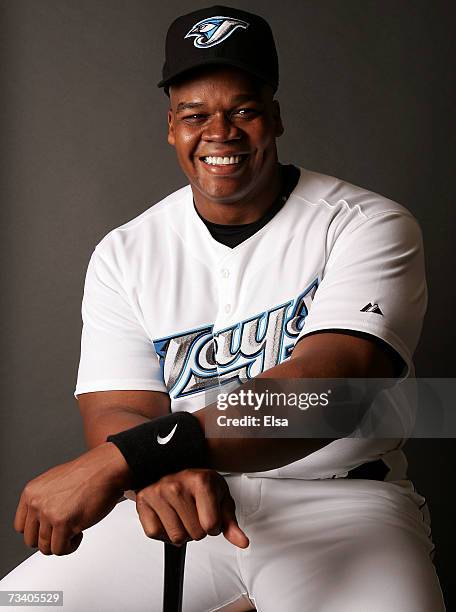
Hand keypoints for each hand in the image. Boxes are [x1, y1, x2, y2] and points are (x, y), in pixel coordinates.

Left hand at [14, 443, 130, 555]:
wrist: (106, 469)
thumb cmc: (88, 473)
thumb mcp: (55, 482)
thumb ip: (43, 500)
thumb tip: (40, 519)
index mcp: (31, 492)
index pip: (21, 526)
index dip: (38, 530)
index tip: (49, 529)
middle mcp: (37, 503)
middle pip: (31, 540)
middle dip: (49, 538)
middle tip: (63, 530)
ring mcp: (49, 513)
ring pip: (46, 548)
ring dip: (62, 542)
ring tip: (73, 529)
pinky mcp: (64, 524)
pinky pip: (60, 549)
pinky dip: (71, 546)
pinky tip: (79, 532)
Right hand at [135, 469, 248, 548]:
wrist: (175, 467)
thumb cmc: (200, 484)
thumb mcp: (220, 498)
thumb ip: (230, 522)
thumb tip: (242, 542)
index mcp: (201, 481)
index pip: (211, 526)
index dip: (214, 526)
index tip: (209, 513)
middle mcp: (177, 485)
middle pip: (195, 534)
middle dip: (198, 529)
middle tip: (194, 512)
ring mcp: (158, 492)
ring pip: (176, 538)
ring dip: (182, 532)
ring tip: (182, 513)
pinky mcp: (143, 500)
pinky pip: (155, 534)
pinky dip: (163, 532)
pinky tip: (168, 516)